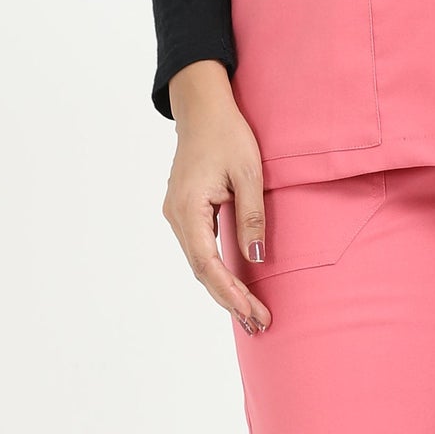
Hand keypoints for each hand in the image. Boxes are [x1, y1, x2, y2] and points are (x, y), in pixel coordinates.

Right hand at [163, 61, 270, 331]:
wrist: (203, 108)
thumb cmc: (228, 134)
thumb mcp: (249, 174)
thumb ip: (252, 217)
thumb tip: (257, 258)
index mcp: (188, 208)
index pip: (208, 264)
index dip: (230, 293)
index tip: (253, 313)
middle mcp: (175, 216)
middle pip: (201, 271)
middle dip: (229, 300)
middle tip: (258, 325)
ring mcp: (176, 214)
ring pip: (199, 263)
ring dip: (223, 289)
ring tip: (250, 314)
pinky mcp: (183, 212)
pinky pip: (199, 249)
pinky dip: (216, 271)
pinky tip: (234, 286)